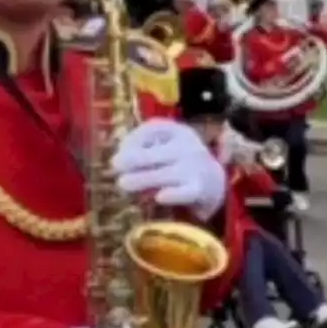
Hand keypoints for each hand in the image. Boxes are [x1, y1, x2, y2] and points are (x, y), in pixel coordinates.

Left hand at [112, 118, 227, 219]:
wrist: (212, 182)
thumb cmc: (178, 161)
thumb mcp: (165, 146)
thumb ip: (144, 147)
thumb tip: (118, 160)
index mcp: (178, 131)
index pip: (153, 129)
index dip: (132, 140)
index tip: (119, 150)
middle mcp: (188, 146)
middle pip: (156, 153)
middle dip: (133, 160)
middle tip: (114, 166)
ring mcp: (194, 168)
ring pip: (164, 174)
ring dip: (142, 179)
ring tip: (122, 184)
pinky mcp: (199, 189)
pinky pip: (184, 193)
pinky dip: (172, 194)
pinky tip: (159, 197)